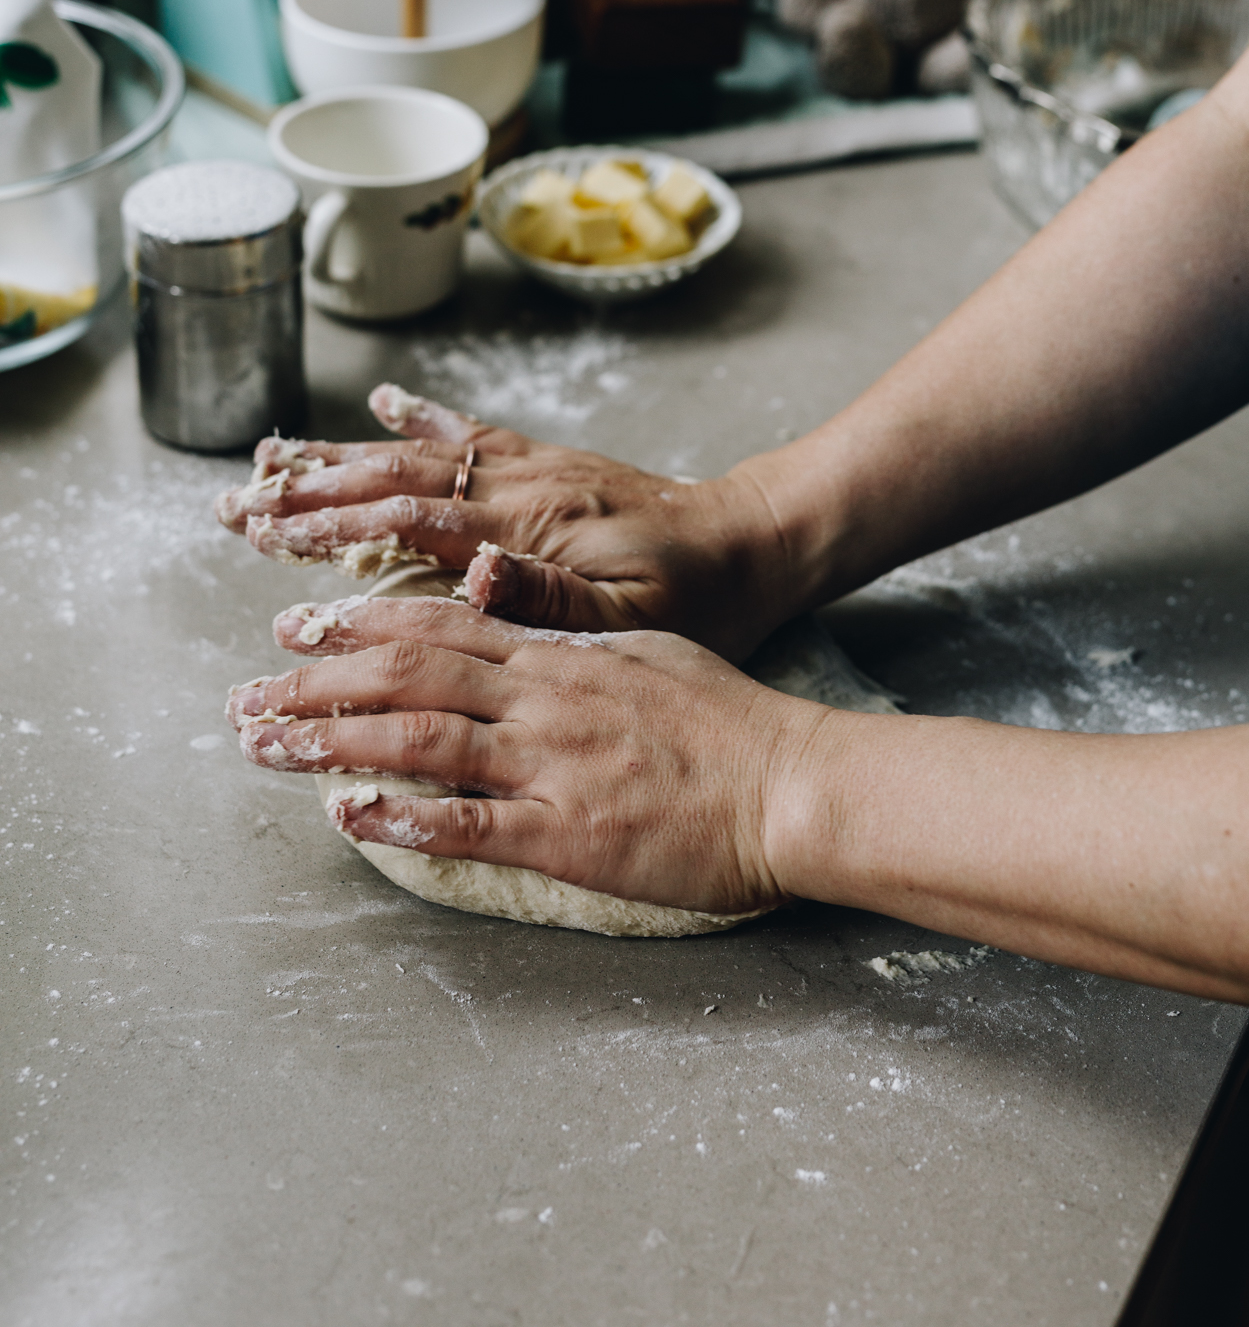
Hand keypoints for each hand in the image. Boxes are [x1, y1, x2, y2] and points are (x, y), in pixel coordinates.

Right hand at [215, 385, 793, 658]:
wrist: (754, 543)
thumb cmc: (698, 598)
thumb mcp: (635, 620)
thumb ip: (549, 596)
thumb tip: (471, 570)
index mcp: (531, 527)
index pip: (411, 520)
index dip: (334, 527)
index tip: (266, 535)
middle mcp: (521, 485)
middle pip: (395, 479)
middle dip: (310, 491)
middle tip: (236, 504)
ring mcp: (532, 467)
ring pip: (417, 452)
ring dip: (342, 455)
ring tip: (271, 455)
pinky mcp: (548, 463)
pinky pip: (472, 431)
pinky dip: (421, 415)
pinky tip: (382, 401)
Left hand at [224, 594, 831, 918]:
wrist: (791, 780)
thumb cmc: (730, 720)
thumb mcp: (645, 648)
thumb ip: (569, 638)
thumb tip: (511, 621)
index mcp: (561, 654)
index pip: (439, 625)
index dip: (358, 625)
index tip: (298, 628)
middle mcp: (542, 699)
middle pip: (406, 674)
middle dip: (317, 682)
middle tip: (248, 694)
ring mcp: (551, 765)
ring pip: (419, 740)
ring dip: (332, 741)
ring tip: (265, 746)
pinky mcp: (567, 835)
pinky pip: (468, 823)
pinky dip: (401, 817)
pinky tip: (347, 815)